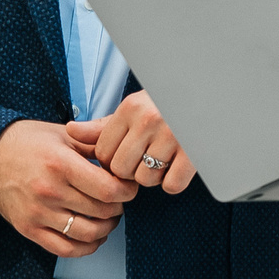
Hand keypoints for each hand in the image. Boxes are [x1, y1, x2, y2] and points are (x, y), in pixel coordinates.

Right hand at [0, 121, 141, 258]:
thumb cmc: (28, 141)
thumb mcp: (64, 134)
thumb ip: (95, 145)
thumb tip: (122, 159)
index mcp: (60, 164)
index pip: (108, 189)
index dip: (126, 191)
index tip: (128, 187)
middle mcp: (49, 191)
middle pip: (101, 211)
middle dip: (119, 206)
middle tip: (119, 199)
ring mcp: (38, 213)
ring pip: (88, 234)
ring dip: (106, 228)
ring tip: (108, 217)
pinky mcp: (28, 229)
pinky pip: (65, 249)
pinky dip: (86, 247)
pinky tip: (93, 236)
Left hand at [67, 91, 196, 193]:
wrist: (208, 94)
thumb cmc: (165, 105)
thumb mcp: (132, 109)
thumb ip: (101, 126)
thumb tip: (71, 131)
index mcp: (130, 109)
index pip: (103, 153)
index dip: (111, 160)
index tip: (125, 154)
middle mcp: (149, 120)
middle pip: (121, 169)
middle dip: (129, 171)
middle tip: (143, 159)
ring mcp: (173, 136)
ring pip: (145, 179)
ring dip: (152, 176)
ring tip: (161, 159)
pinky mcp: (193, 153)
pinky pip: (172, 185)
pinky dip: (173, 182)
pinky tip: (176, 167)